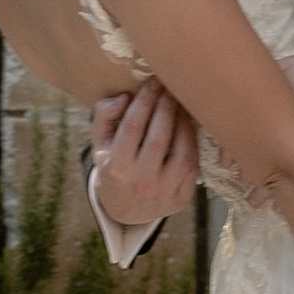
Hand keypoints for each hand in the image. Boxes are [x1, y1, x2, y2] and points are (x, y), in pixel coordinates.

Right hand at [89, 80, 200, 223]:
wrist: (126, 210)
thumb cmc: (113, 166)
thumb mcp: (100, 143)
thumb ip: (104, 116)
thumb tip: (124, 97)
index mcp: (116, 168)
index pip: (132, 127)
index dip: (144, 101)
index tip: (153, 82)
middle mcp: (140, 182)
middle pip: (158, 138)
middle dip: (166, 107)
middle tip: (171, 88)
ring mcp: (163, 193)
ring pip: (182, 153)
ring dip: (184, 124)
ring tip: (181, 106)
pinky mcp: (181, 199)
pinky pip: (193, 166)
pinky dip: (193, 143)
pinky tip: (188, 127)